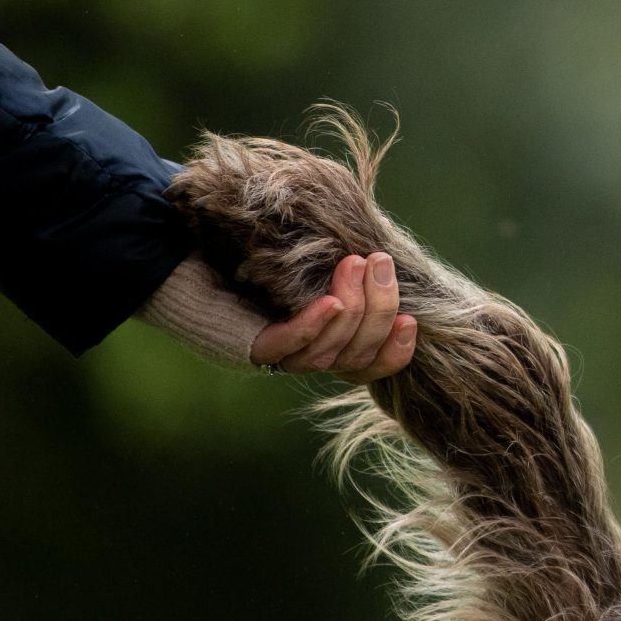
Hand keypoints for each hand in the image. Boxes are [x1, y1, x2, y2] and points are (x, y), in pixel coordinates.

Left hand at [251, 253, 417, 381]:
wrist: (210, 265)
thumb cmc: (271, 261)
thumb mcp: (322, 265)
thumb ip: (355, 269)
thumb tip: (386, 255)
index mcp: (333, 345)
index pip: (372, 364)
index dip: (396, 350)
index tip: (410, 319)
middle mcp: (312, 358)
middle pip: (357, 355)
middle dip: (378, 308)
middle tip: (379, 261)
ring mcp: (284, 356)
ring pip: (330, 353)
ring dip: (352, 308)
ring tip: (355, 263)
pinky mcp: (255, 348)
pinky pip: (290, 345)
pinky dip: (315, 324)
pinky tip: (331, 302)